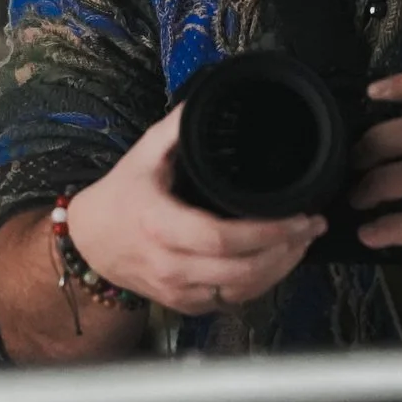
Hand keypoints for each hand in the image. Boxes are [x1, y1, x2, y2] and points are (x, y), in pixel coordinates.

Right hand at [68, 103, 323, 314]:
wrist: (90, 243)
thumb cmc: (120, 196)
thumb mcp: (143, 155)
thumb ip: (177, 127)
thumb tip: (210, 96)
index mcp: (160, 224)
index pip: (221, 239)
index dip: (266, 232)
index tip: (298, 216)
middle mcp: (169, 264)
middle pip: (240, 271)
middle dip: (285, 251)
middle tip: (312, 226)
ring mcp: (178, 290)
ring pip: (241, 291)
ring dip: (279, 269)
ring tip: (302, 242)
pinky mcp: (185, 304)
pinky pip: (231, 301)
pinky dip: (259, 284)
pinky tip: (276, 262)